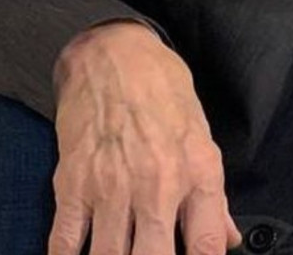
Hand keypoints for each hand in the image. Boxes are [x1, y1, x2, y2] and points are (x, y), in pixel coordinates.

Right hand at [49, 22, 242, 254]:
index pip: (204, 246)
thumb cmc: (164, 92)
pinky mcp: (72, 185)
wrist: (113, 56)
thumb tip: (227, 238)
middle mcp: (157, 186)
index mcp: (198, 173)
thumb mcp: (202, 137)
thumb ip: (213, 197)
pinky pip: (65, 244)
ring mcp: (112, 189)